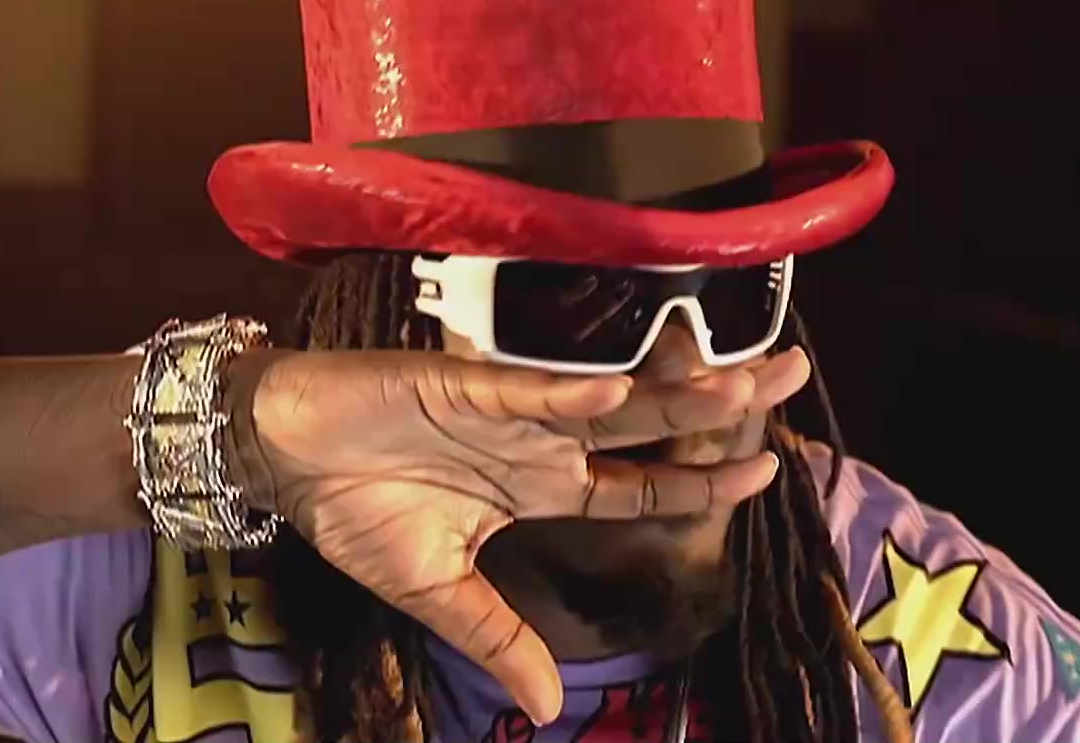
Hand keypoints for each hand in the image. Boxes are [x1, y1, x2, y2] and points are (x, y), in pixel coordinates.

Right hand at [222, 347, 811, 724]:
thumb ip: (497, 637)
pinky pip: (521, 390)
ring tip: (742, 374)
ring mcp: (508, 408)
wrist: (282, 456)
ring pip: (607, 393)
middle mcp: (542, 439)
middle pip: (650, 423)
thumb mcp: (435, 591)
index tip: (770, 470)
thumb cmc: (356, 511)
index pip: (643, 486)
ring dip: (670, 383)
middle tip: (796, 370)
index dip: (704, 483)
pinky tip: (615, 394)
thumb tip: (550, 709)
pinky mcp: (459, 385)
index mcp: (542, 485)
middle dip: (722, 402)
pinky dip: (563, 393)